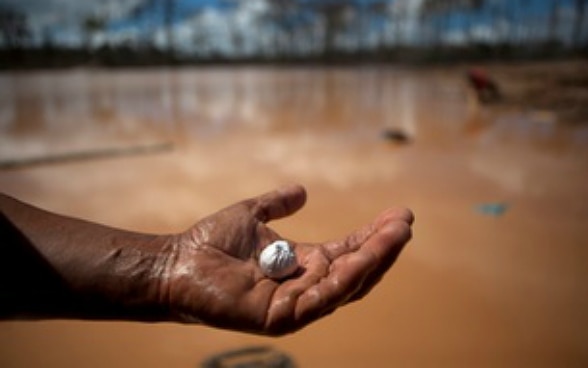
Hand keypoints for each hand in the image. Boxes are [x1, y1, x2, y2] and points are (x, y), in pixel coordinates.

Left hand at [161, 184, 413, 335]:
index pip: (348, 251)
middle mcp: (304, 286)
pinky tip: (365, 257)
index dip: (373, 235)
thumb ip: (276, 203)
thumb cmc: (210, 242)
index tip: (399, 214)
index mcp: (302, 264)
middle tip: (406, 222)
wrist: (176, 262)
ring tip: (397, 234)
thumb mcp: (251, 214)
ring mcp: (295, 305)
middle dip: (383, 248)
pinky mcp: (282, 318)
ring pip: (346, 285)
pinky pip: (321, 300)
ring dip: (374, 260)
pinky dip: (346, 279)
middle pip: (355, 270)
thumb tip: (303, 190)